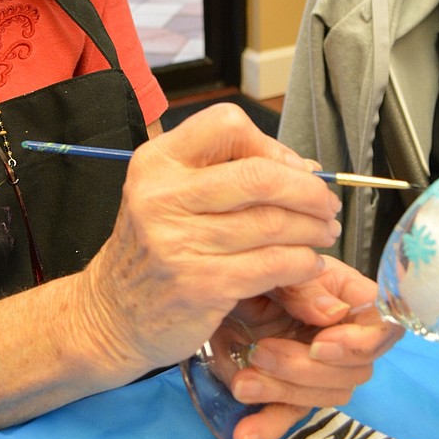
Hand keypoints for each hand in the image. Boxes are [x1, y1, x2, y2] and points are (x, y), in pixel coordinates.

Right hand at [74, 103, 343, 380]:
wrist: (111, 314)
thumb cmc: (151, 250)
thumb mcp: (169, 198)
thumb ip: (227, 176)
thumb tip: (304, 168)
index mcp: (157, 162)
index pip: (227, 125)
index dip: (270, 144)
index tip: (289, 169)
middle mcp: (162, 195)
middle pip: (259, 175)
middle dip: (307, 190)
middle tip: (326, 204)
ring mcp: (179, 241)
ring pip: (272, 223)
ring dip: (312, 229)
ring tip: (323, 234)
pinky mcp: (201, 284)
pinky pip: (272, 265)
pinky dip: (303, 263)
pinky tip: (307, 264)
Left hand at [224, 256, 402, 438]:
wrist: (209, 288)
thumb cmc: (249, 267)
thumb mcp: (274, 269)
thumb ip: (304, 287)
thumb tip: (334, 313)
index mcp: (345, 297)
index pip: (382, 326)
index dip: (360, 343)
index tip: (319, 344)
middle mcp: (338, 335)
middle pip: (354, 370)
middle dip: (305, 368)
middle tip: (259, 352)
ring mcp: (315, 367)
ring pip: (325, 395)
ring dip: (282, 390)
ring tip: (241, 380)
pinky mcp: (287, 391)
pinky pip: (288, 416)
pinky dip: (268, 426)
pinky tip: (244, 432)